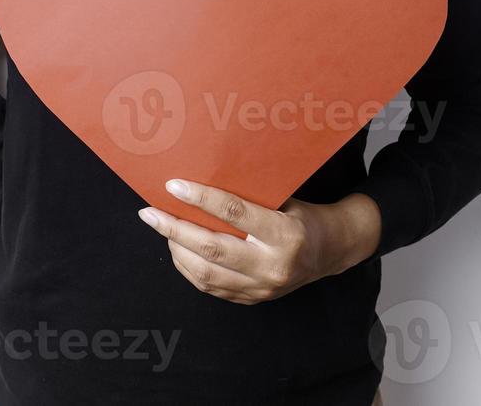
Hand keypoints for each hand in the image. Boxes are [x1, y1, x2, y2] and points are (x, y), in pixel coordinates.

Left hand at [137, 179, 380, 305]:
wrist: (330, 251)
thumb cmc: (303, 216)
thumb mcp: (284, 199)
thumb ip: (249, 197)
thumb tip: (201, 180)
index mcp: (284, 234)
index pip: (234, 213)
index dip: (200, 198)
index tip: (173, 186)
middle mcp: (272, 265)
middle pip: (212, 248)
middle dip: (175, 229)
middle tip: (150, 213)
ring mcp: (261, 288)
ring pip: (206, 273)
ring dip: (176, 250)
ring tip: (162, 229)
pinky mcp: (252, 299)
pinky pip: (211, 287)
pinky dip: (188, 268)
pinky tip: (177, 250)